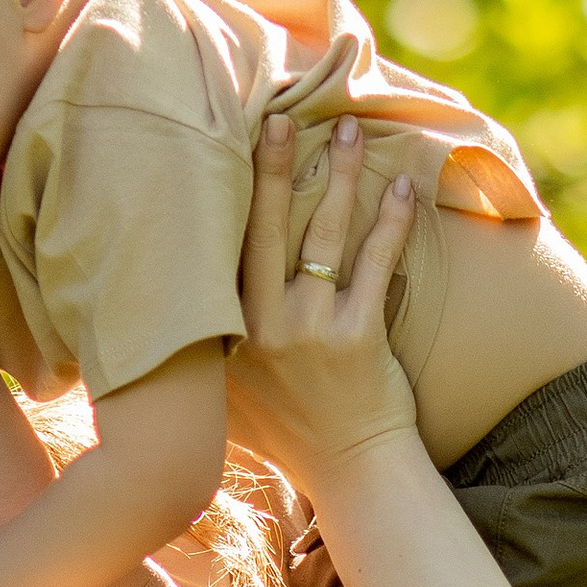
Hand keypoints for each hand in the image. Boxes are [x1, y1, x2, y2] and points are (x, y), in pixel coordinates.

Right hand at [222, 113, 419, 492]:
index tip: (221, 145)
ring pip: (321, 237)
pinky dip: (390, 223)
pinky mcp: (356, 339)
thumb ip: (213, 350)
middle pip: (263, 230)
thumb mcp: (237, 395)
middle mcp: (258, 330)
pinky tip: (402, 187)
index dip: (222, 197)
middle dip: (271, 166)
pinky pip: (374, 265)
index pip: (219, 253)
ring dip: (337, 178)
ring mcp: (307, 333)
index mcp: (224, 338)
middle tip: (279, 113)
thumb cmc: (299, 432)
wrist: (354, 473)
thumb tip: (185, 311)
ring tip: (347, 130)